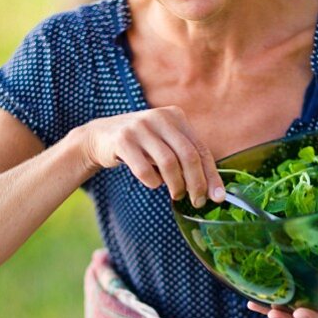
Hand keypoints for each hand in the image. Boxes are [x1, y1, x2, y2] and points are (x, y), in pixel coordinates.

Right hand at [80, 106, 224, 207]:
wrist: (101, 137)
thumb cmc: (141, 146)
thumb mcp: (165, 143)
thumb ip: (186, 158)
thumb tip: (212, 190)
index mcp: (175, 116)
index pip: (200, 149)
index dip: (211, 175)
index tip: (217, 197)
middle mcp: (159, 117)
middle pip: (188, 155)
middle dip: (196, 183)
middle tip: (197, 201)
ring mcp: (139, 127)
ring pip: (168, 162)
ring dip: (175, 185)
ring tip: (176, 195)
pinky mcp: (122, 140)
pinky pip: (144, 169)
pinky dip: (152, 181)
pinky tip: (153, 183)